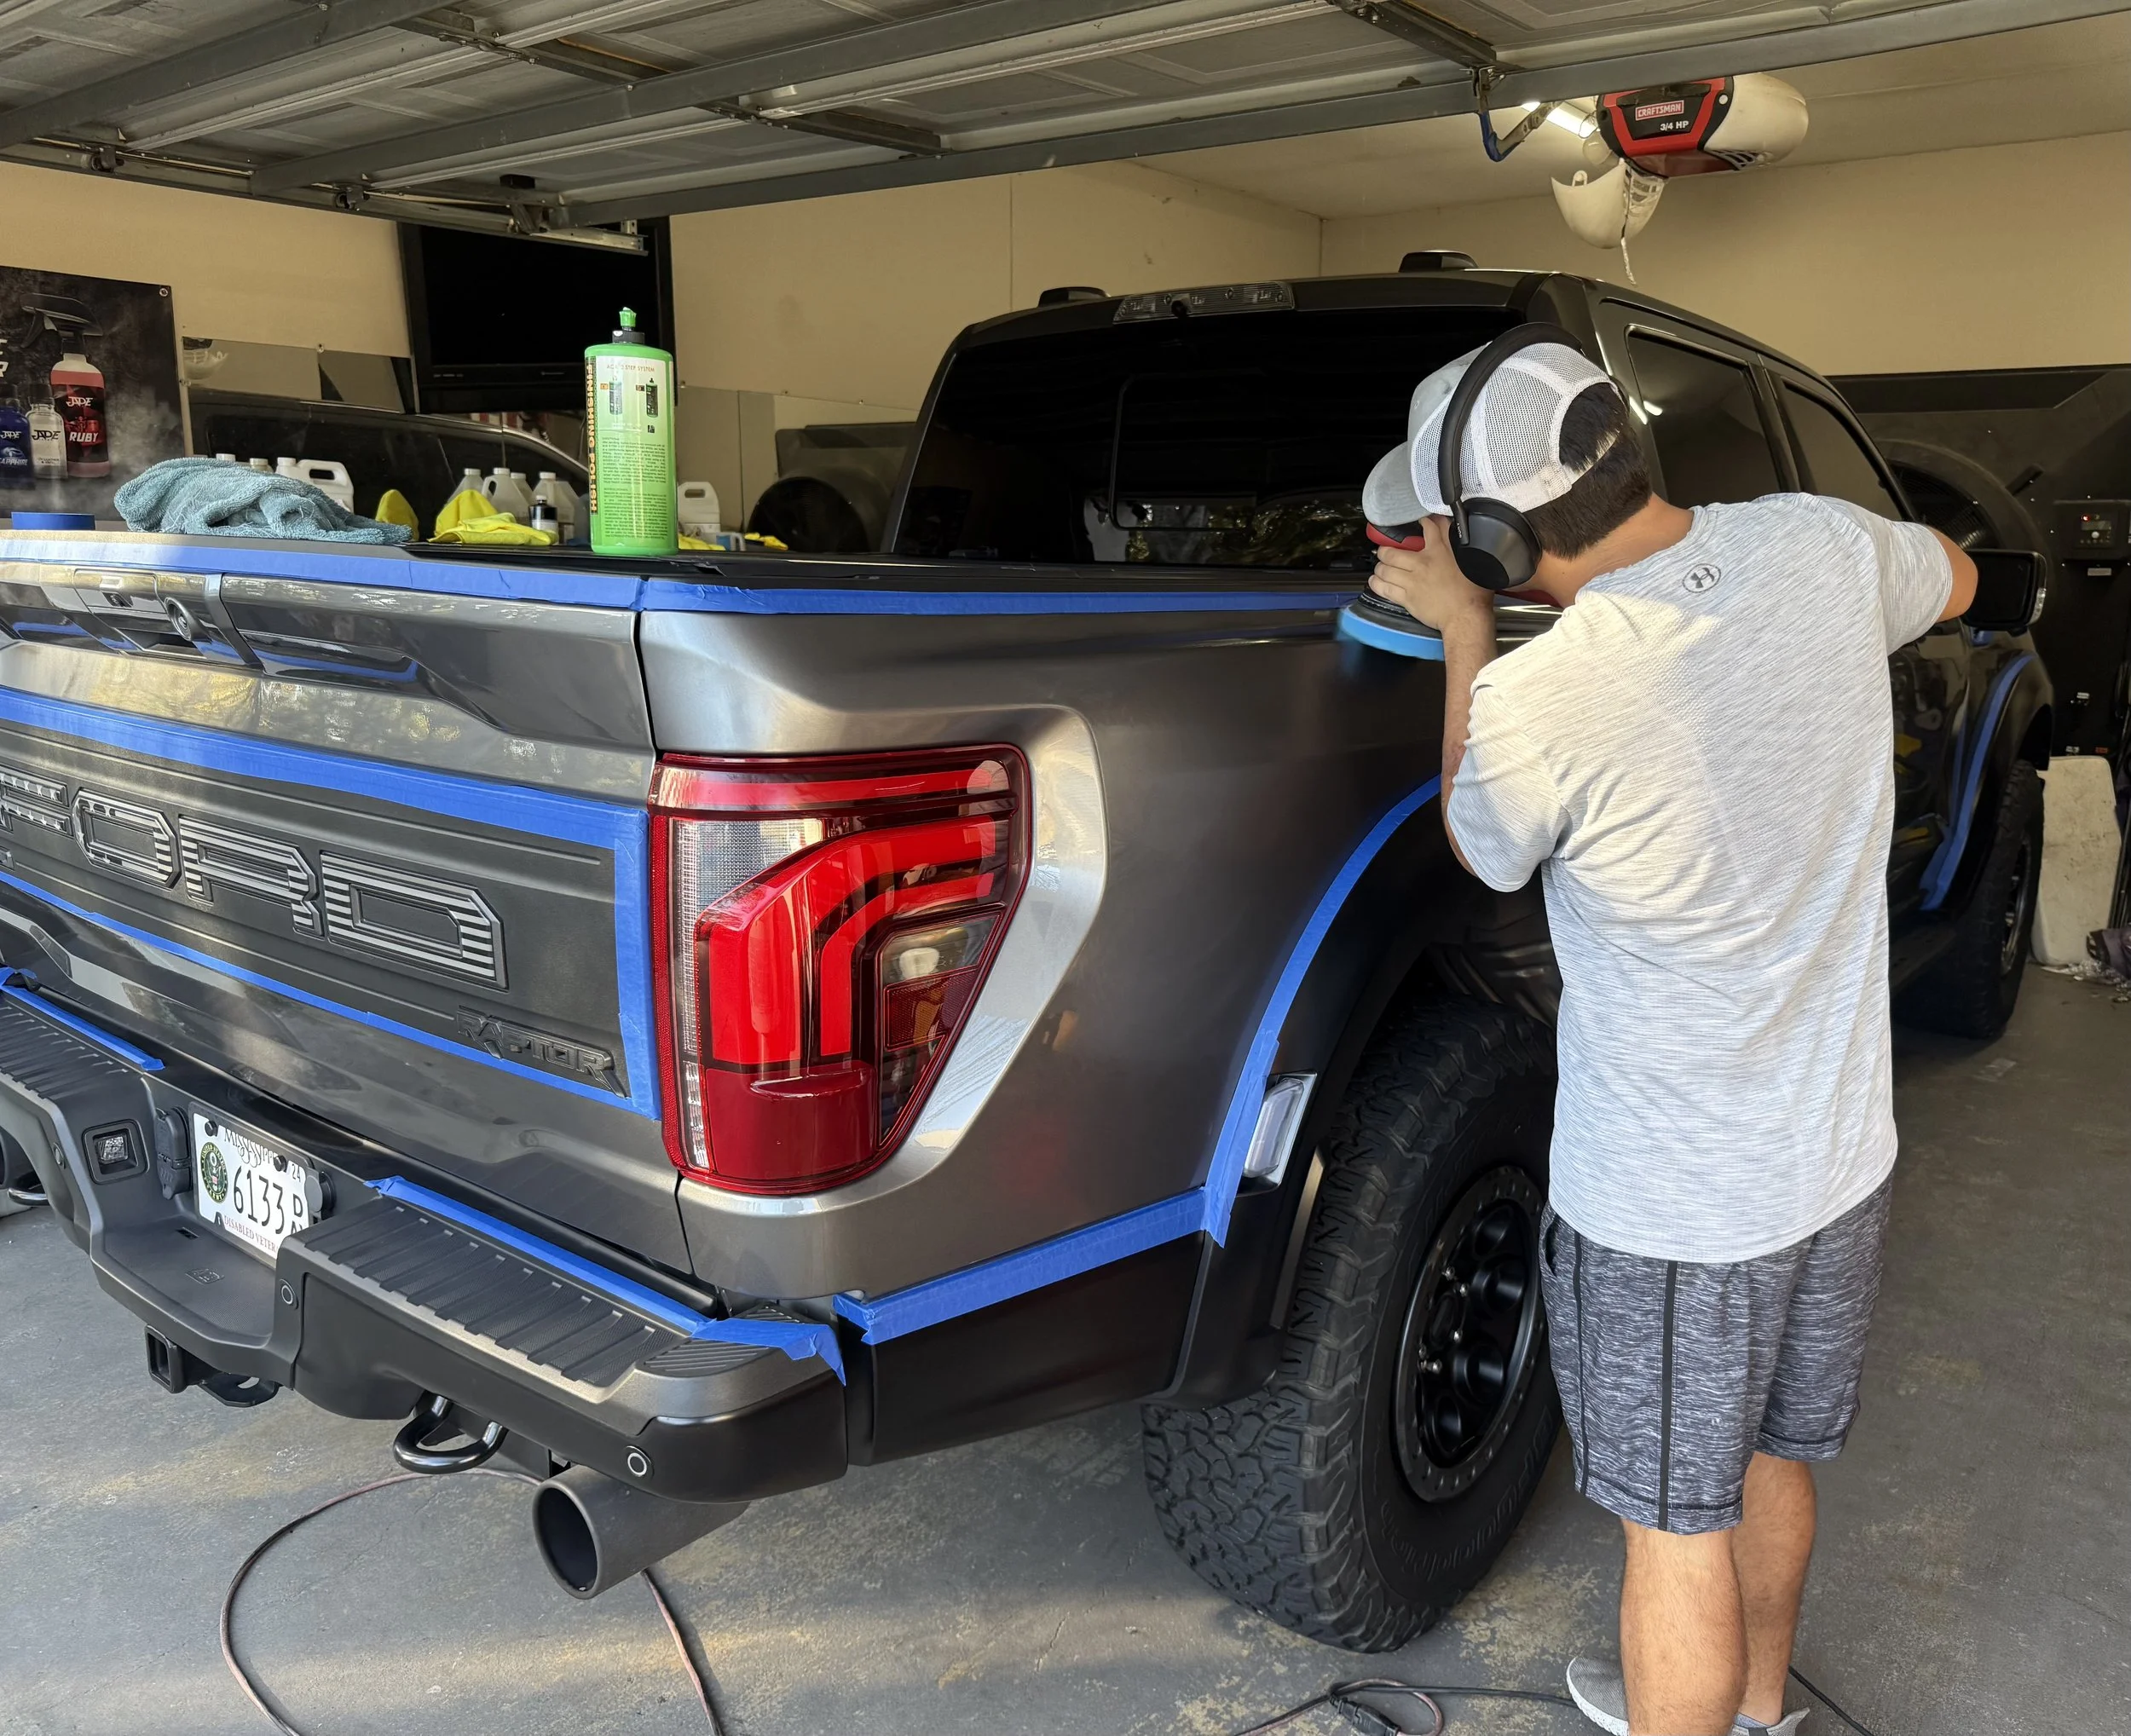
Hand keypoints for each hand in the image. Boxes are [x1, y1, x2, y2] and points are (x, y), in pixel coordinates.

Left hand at [1369, 516, 1493, 631]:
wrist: (1465, 616)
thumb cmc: (1471, 592)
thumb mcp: (1469, 561)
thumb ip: (1456, 543)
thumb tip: (1448, 527)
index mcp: (1439, 552)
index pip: (1428, 528)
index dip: (1422, 523)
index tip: (1420, 523)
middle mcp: (1422, 564)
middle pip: (1392, 552)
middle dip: (1385, 551)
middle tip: (1386, 552)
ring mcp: (1412, 582)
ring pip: (1384, 570)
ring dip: (1380, 567)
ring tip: (1381, 567)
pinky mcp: (1407, 598)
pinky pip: (1384, 588)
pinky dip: (1377, 583)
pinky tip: (1376, 581)